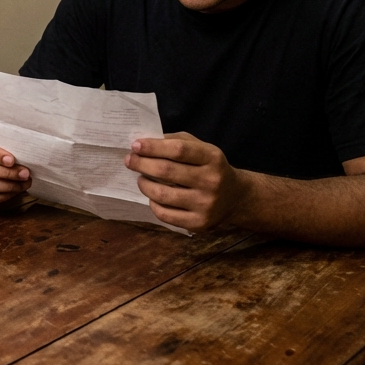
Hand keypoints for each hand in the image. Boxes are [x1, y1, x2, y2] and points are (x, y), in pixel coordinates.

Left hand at [126, 132, 248, 231]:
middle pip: (166, 171)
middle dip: (141, 164)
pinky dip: (153, 203)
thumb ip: (176, 141)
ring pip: (161, 195)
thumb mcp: (201, 148)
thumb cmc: (209, 167)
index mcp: (213, 158)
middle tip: (129, 160)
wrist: (234, 197)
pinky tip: (153, 196)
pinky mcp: (198, 223)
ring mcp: (205, 205)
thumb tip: (144, 143)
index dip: (153, 147)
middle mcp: (211, 181)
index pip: (178, 150)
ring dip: (144, 184)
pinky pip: (164, 214)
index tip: (135, 146)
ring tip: (141, 178)